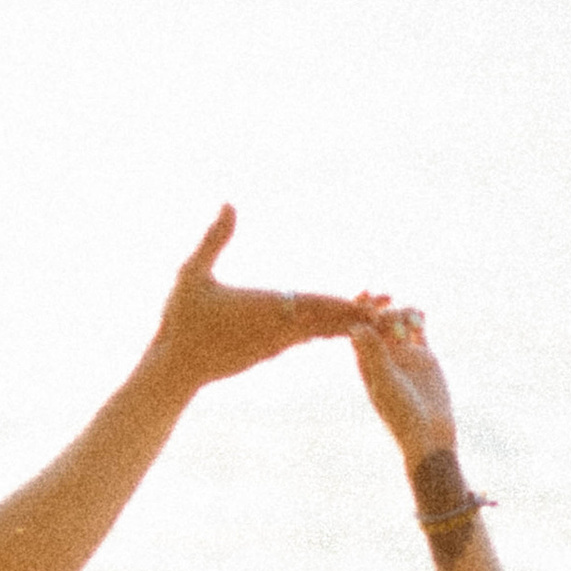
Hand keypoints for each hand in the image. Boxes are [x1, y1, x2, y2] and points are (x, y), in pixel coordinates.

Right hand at [142, 205, 370, 396]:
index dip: (348, 303)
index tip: (376, 301)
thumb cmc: (181, 321)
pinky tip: (340, 326)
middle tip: (394, 307)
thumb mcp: (192, 274)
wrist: (175, 368)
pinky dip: (329, 331)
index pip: (317, 305)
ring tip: (377, 313)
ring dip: (349, 322)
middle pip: (330, 321)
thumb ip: (214, 239)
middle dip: (362, 314)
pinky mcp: (270, 351)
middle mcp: (279, 330)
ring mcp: (276, 343)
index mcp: (267, 309)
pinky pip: (307, 339)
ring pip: (321, 332)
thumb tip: (230, 202)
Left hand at [351, 297, 457, 463]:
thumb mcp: (386, 383)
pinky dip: (419, 319)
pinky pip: (419, 330)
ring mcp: (404, 355)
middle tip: (387, 301)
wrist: (429, 433)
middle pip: (379, 323)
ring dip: (403, 313)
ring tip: (411, 317)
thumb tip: (356, 328)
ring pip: (399, 323)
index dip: (360, 312)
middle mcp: (384, 356)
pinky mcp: (424, 356)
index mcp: (367, 363)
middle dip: (383, 310)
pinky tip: (422, 314)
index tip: (363, 297)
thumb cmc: (402, 414)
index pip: (359, 331)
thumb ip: (373, 355)